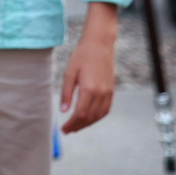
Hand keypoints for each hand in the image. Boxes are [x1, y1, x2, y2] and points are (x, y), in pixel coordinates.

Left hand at [60, 3, 116, 132]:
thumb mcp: (69, 72)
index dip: (72, 124)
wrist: (100, 44)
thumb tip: (63, 111)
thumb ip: (66, 93)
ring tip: (76, 126)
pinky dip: (97, 117)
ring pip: (98, 116)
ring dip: (87, 123)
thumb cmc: (82, 56)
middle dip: (78, 126)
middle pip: (90, 118)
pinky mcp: (112, 91)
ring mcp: (108, 93)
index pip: (80, 114)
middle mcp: (101, 93)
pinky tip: (89, 118)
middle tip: (68, 130)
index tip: (63, 129)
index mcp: (89, 89)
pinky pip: (105, 110)